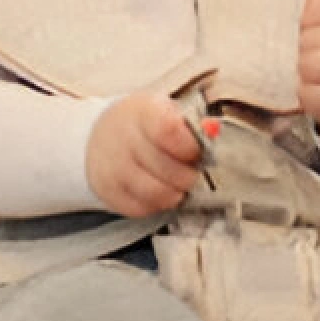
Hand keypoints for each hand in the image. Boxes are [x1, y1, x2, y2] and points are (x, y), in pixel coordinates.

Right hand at [86, 92, 204, 217]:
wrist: (105, 135)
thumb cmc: (146, 125)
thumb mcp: (167, 112)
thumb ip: (191, 126)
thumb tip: (214, 132)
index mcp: (143, 112)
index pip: (168, 130)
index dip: (189, 147)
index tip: (196, 152)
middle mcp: (123, 138)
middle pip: (166, 168)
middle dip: (188, 175)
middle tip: (192, 173)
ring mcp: (112, 167)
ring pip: (155, 193)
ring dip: (175, 193)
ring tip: (178, 185)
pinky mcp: (108, 191)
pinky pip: (141, 208)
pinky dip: (156, 205)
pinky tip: (158, 190)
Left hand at [299, 0, 319, 165]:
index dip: (305, 19)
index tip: (305, 28)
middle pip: (311, 38)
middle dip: (301, 47)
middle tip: (305, 54)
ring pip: (309, 65)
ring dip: (301, 69)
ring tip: (307, 72)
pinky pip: (308, 93)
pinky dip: (303, 93)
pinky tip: (311, 89)